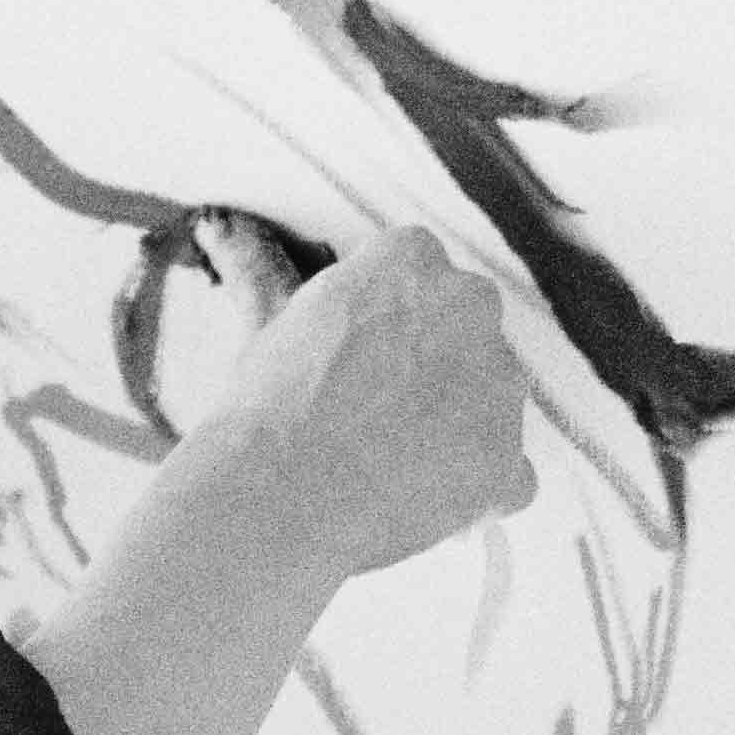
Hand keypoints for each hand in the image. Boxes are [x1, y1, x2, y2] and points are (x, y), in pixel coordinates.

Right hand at [216, 225, 543, 580]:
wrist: (276, 494)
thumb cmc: (265, 409)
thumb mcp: (271, 320)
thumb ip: (280, 276)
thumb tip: (225, 232)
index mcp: (412, 258)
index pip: (417, 275)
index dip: (383, 322)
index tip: (354, 354)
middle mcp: (471, 306)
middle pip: (463, 335)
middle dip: (429, 369)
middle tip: (365, 411)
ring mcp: (500, 386)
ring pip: (487, 405)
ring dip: (451, 430)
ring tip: (380, 465)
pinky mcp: (508, 460)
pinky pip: (504, 477)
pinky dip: (472, 493)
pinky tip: (412, 502)